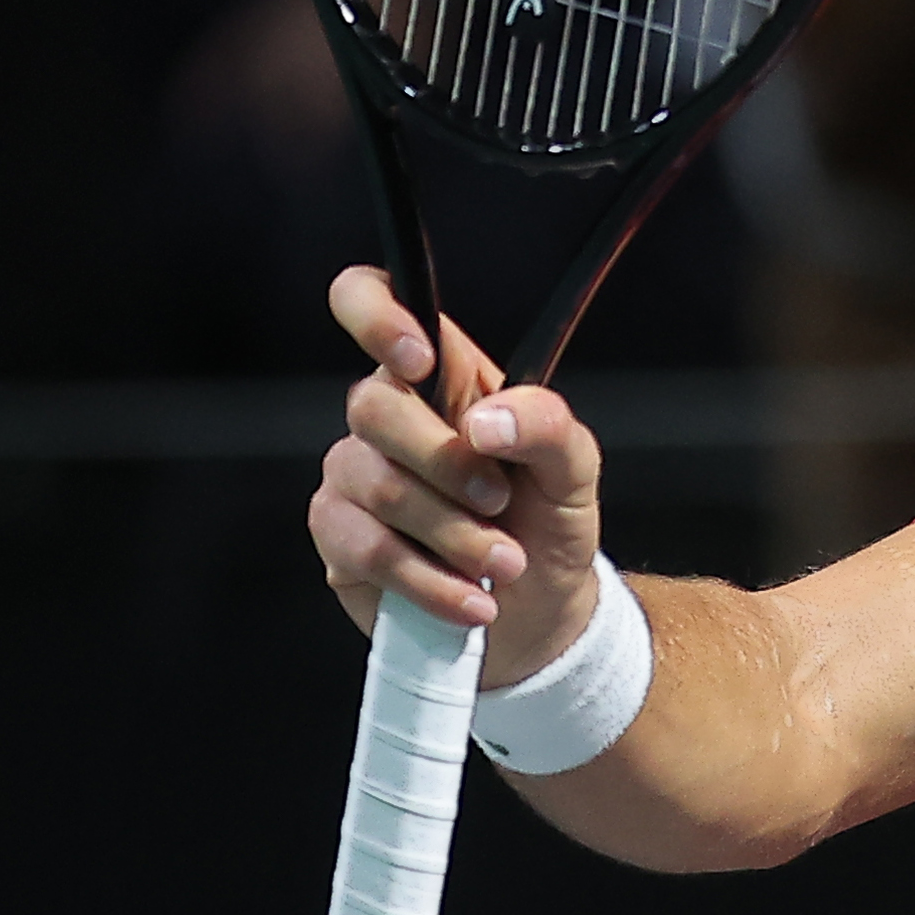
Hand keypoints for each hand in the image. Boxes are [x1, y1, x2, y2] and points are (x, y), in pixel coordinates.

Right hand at [309, 265, 607, 685]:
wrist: (540, 614)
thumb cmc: (549, 524)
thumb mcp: (575, 469)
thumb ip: (546, 424)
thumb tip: (481, 423)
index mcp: (442, 376)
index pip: (373, 300)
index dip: (376, 314)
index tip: (419, 360)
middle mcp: (387, 416)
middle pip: (373, 407)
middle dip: (448, 466)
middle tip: (502, 503)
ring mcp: (354, 476)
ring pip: (376, 486)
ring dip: (454, 535)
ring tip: (504, 562)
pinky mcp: (340, 539)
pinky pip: (365, 548)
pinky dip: (430, 581)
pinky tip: (473, 601)